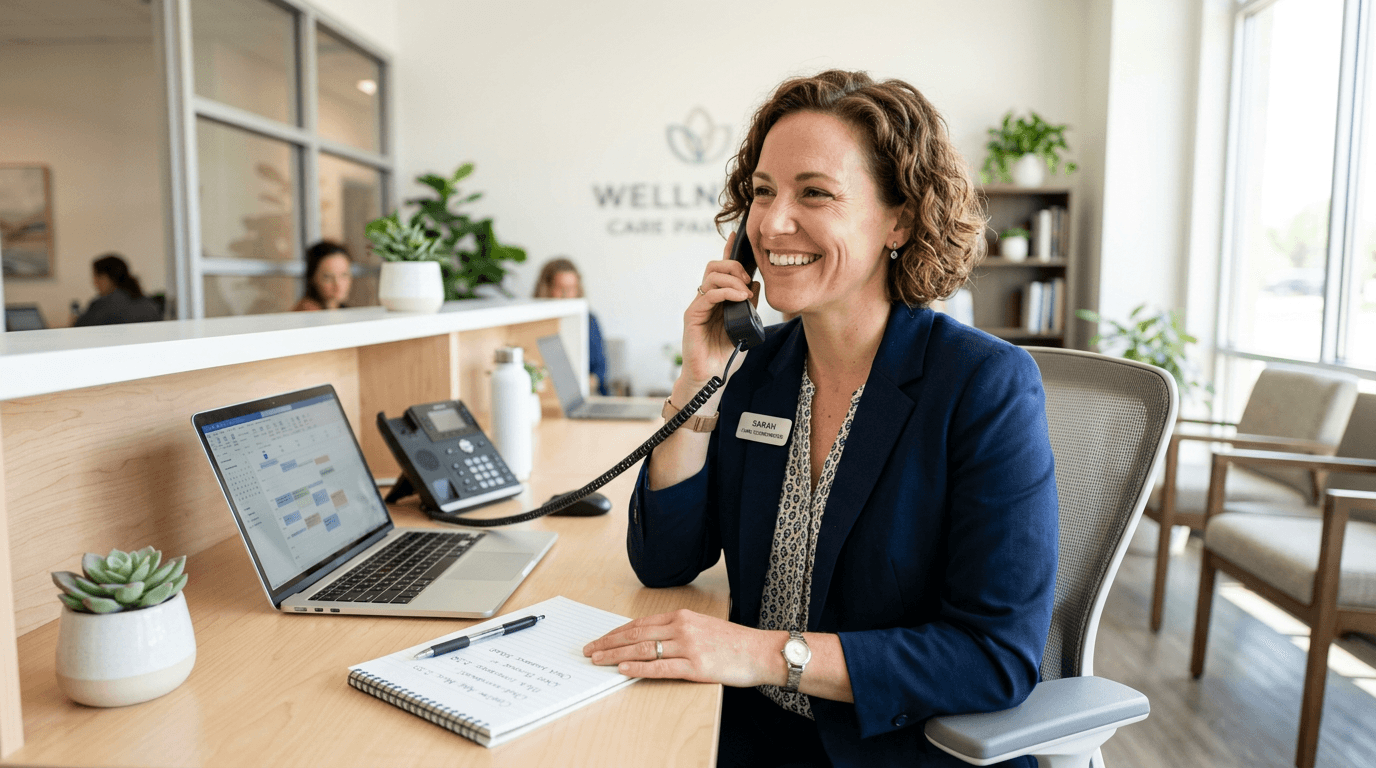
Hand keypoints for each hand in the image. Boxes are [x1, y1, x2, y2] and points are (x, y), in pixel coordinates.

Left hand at [583, 609, 783, 687]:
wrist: (761, 651)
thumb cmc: (733, 642)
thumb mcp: (702, 626)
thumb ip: (677, 630)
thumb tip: (649, 640)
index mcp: (682, 616)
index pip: (639, 623)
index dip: (616, 632)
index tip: (600, 639)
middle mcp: (682, 627)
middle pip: (635, 635)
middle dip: (608, 643)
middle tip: (589, 651)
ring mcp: (688, 647)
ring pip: (643, 650)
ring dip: (616, 656)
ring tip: (598, 661)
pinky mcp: (695, 667)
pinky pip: (660, 667)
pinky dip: (638, 669)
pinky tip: (623, 670)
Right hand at [680, 232, 758, 386]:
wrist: (711, 377)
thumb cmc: (726, 355)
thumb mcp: (745, 327)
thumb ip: (749, 306)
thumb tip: (756, 284)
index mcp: (718, 300)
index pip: (722, 270)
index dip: (728, 251)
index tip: (735, 235)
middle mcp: (706, 299)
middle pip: (715, 266)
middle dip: (734, 265)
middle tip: (748, 279)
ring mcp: (698, 306)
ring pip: (711, 276)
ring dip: (732, 279)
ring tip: (745, 292)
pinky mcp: (692, 315)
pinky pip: (709, 294)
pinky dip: (726, 292)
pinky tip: (739, 297)